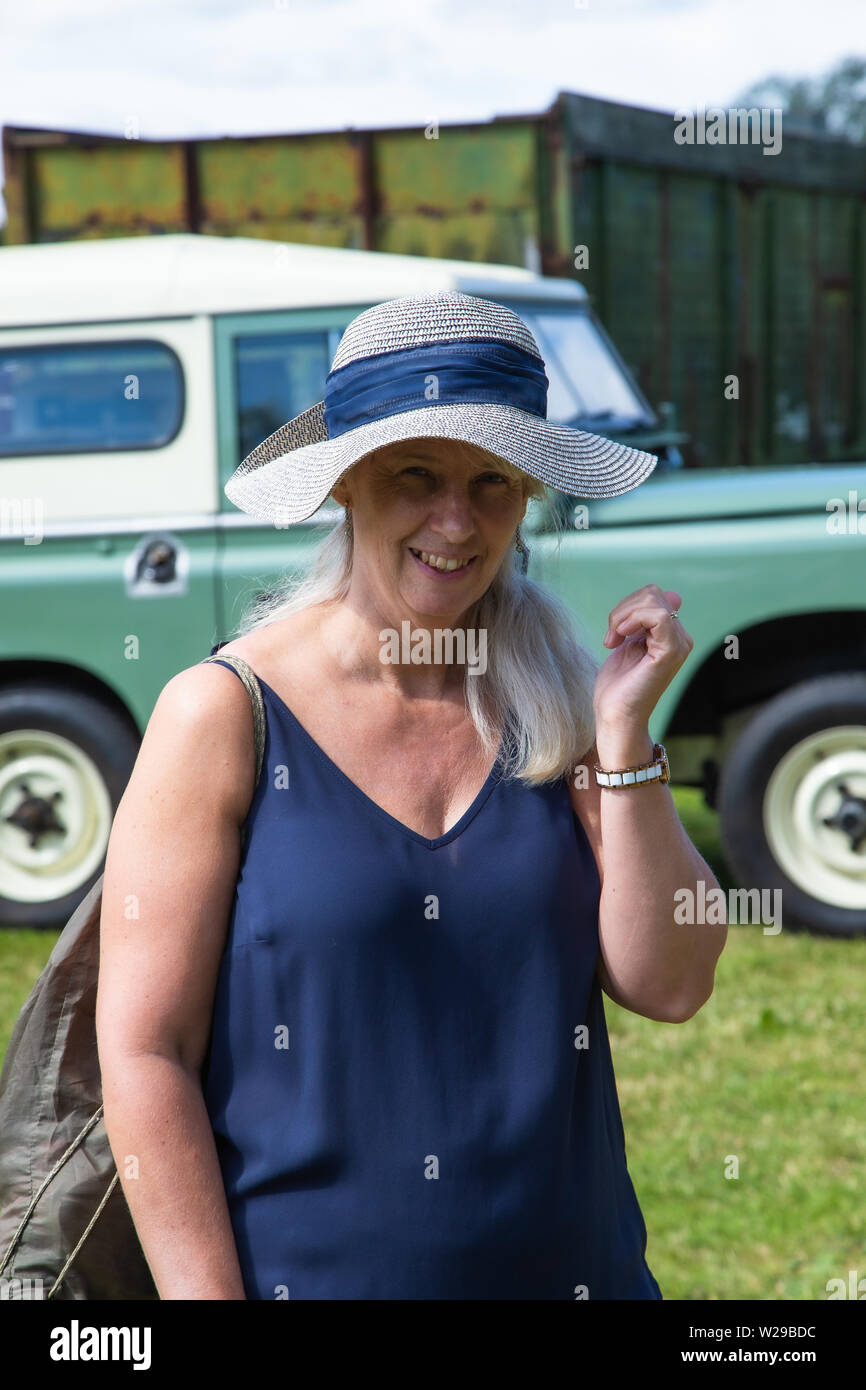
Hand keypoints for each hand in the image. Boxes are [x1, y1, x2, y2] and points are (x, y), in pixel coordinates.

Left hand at [594, 585, 693, 745]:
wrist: (615, 716)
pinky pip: (658, 615)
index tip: (614, 633)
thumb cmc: (618, 686)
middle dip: (622, 609)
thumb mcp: (629, 642)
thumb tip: (674, 594)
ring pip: (653, 601)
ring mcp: (679, 645)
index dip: (627, 606)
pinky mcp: (671, 652)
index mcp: (671, 635)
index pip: (654, 595)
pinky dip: (632, 620)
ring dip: (622, 615)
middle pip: (653, 594)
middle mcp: (681, 638)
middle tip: (611, 637)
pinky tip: (621, 638)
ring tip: (613, 640)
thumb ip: (644, 620)